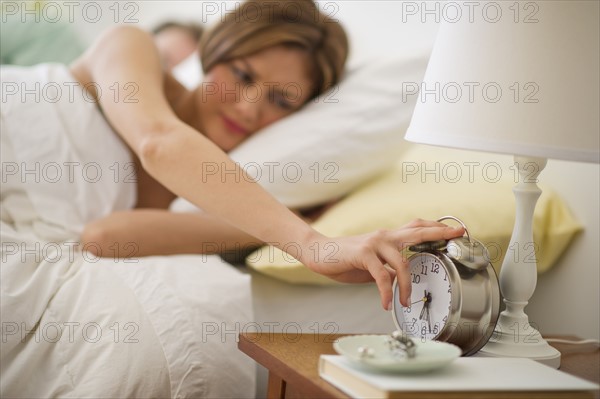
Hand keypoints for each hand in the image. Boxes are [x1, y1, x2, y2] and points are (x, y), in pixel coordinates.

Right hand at [299, 219, 463, 310]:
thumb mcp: (373, 262)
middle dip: (440, 233)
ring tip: (407, 300)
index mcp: (388, 237)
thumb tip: (402, 277)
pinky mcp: (363, 254)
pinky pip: (382, 275)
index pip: (417, 227)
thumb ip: (389, 266)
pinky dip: (386, 291)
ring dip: (407, 285)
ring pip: (402, 262)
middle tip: (458, 234)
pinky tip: (385, 302)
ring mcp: (374, 243)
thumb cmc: (346, 258)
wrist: (319, 253)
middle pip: (418, 231)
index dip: (436, 227)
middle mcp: (384, 236)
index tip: (456, 229)